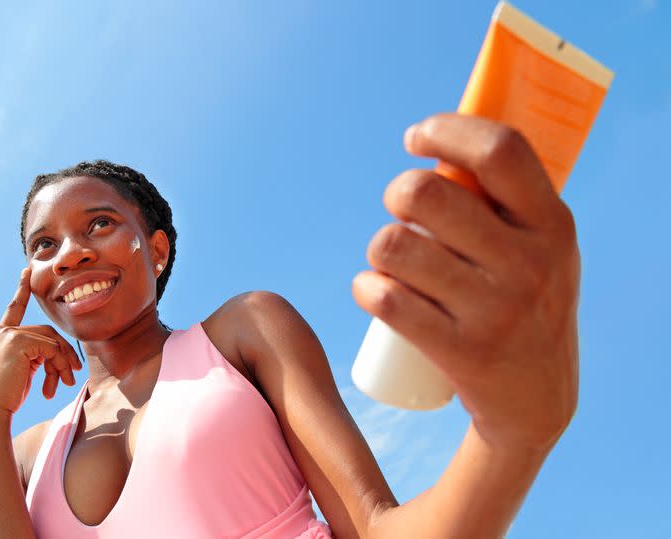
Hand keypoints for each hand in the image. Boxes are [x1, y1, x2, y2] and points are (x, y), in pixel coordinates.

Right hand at [0, 266, 82, 417]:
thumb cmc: (8, 396)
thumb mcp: (25, 370)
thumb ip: (37, 354)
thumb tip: (61, 354)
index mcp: (0, 336)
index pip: (15, 308)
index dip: (22, 289)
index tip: (27, 270)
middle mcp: (2, 332)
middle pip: (48, 333)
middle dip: (63, 354)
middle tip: (72, 375)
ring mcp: (9, 335)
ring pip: (52, 341)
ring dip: (63, 363)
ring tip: (66, 383)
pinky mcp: (18, 342)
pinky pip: (51, 349)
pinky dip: (58, 366)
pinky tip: (52, 386)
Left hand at [352, 113, 579, 451]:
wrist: (535, 400)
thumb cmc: (524, 302)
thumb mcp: (540, 247)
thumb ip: (506, 199)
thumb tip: (440, 141)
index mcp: (552, 224)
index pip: (500, 150)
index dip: (447, 130)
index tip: (416, 138)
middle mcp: (529, 264)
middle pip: (426, 194)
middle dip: (397, 193)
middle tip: (399, 210)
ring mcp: (496, 310)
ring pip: (395, 246)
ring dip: (379, 247)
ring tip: (390, 259)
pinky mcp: (462, 352)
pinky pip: (386, 300)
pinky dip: (364, 288)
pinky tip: (371, 288)